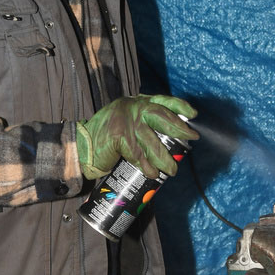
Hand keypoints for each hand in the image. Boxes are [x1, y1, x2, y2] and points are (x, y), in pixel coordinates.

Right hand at [76, 94, 197, 179]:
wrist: (80, 148)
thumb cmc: (105, 138)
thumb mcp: (124, 121)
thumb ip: (142, 123)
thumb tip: (169, 135)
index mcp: (135, 103)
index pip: (161, 100)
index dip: (179, 106)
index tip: (193, 115)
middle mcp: (131, 108)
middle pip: (161, 116)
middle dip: (179, 128)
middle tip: (191, 139)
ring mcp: (125, 122)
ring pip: (152, 141)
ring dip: (164, 158)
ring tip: (172, 170)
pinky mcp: (119, 137)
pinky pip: (138, 155)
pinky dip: (147, 167)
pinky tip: (152, 174)